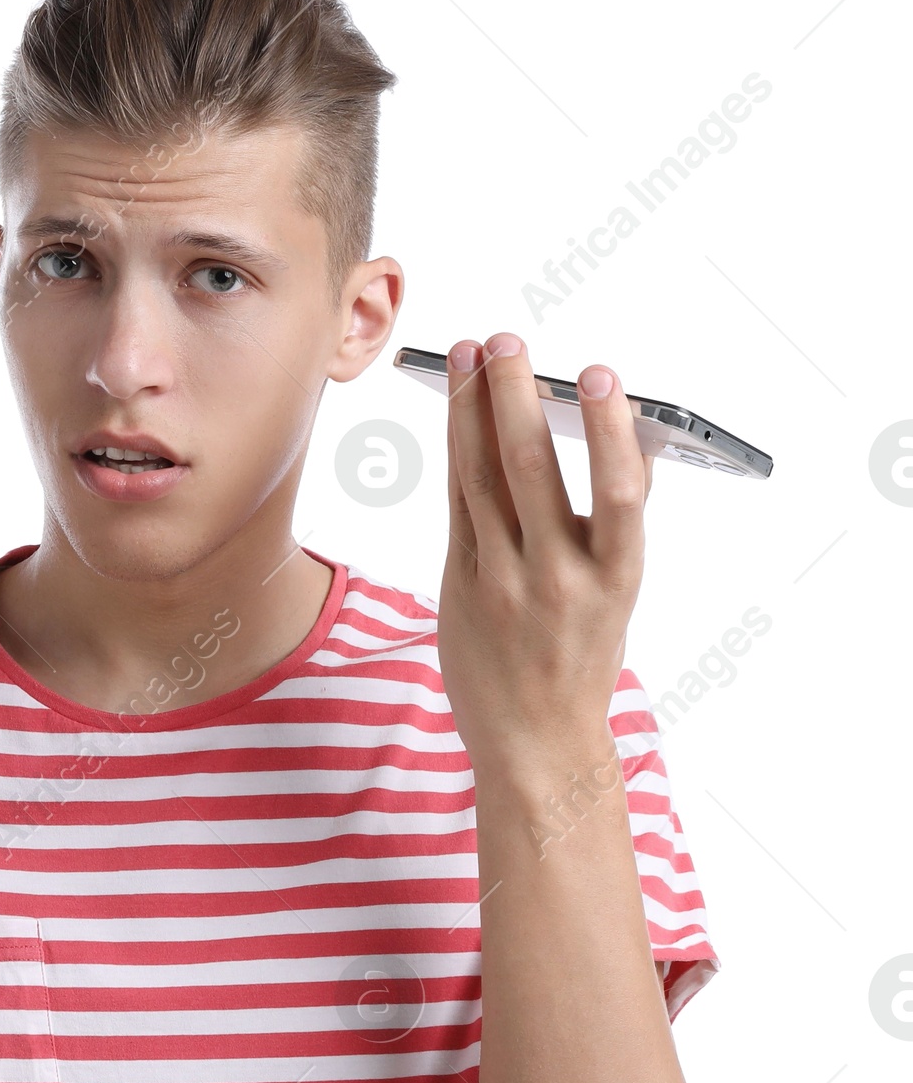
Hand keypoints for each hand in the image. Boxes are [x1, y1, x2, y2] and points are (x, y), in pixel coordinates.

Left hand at [436, 331, 651, 770]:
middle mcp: (557, 578)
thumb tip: (625, 438)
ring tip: (467, 354)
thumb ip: (615, 521)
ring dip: (470, 409)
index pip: (618, 492)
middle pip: (529, 470)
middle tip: (504, 340)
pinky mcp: (461, 586)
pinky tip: (458, 409)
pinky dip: (457, 451)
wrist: (536, 743)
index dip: (607, 429)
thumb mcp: (620, 593)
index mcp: (616, 577)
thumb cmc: (585, 656)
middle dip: (513, 396)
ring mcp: (502, 583)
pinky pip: (458, 504)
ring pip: (480, 478)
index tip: (599, 374)